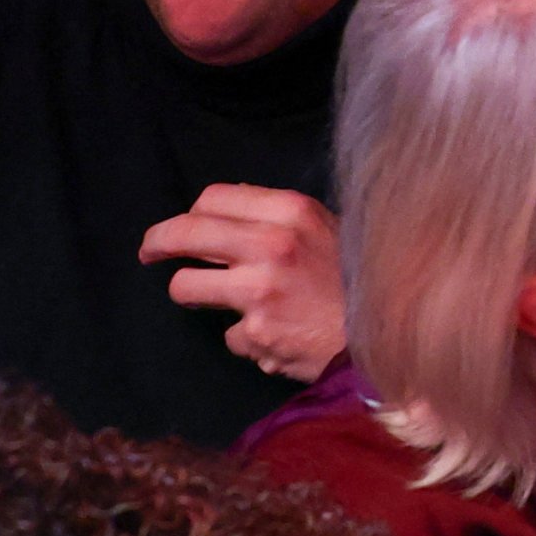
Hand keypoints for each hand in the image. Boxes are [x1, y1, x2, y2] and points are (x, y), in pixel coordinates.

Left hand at [140, 183, 344, 372]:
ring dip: (194, 294)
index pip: (213, 198)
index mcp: (291, 211)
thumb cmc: (357, 279)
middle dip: (158, 243)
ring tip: (215, 300)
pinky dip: (246, 337)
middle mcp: (271, 243)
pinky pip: (228, 333)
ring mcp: (260, 289)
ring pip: (185, 286)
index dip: (189, 214)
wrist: (385, 332)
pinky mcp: (257, 331)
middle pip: (185, 233)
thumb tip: (223, 211)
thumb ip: (278, 219)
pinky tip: (274, 335)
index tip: (179, 228)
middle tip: (150, 253)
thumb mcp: (325, 229)